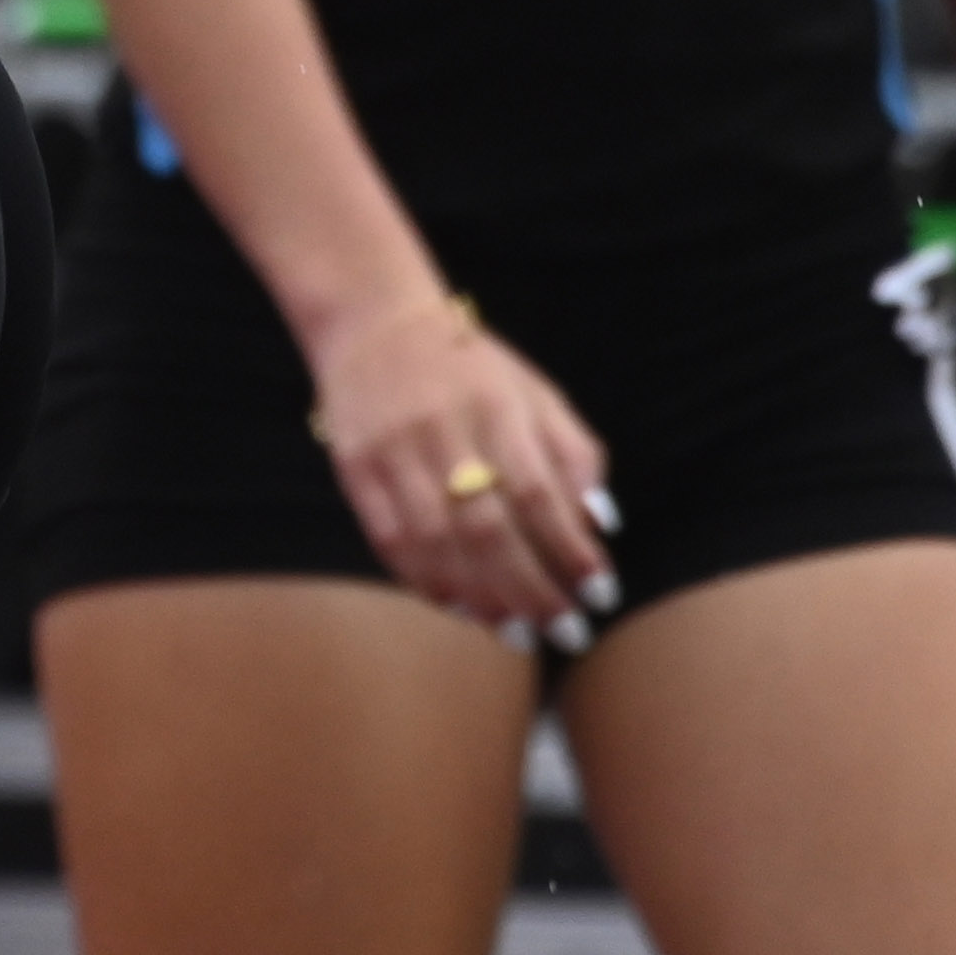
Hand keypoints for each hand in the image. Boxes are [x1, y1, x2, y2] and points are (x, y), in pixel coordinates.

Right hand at [305, 289, 619, 642]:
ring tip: (517, 630)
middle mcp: (441, 431)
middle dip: (531, 589)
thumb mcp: (535, 393)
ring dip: (482, 596)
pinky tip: (459, 605)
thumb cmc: (470, 368)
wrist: (374, 324)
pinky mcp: (354, 469)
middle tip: (564, 630)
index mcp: (495, 408)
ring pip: (437, 543)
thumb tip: (600, 526)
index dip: (570, 549)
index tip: (599, 593)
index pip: (538, 492)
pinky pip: (389, 540)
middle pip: (487, 528)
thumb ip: (574, 455)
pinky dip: (426, 580)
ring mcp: (392, 452)